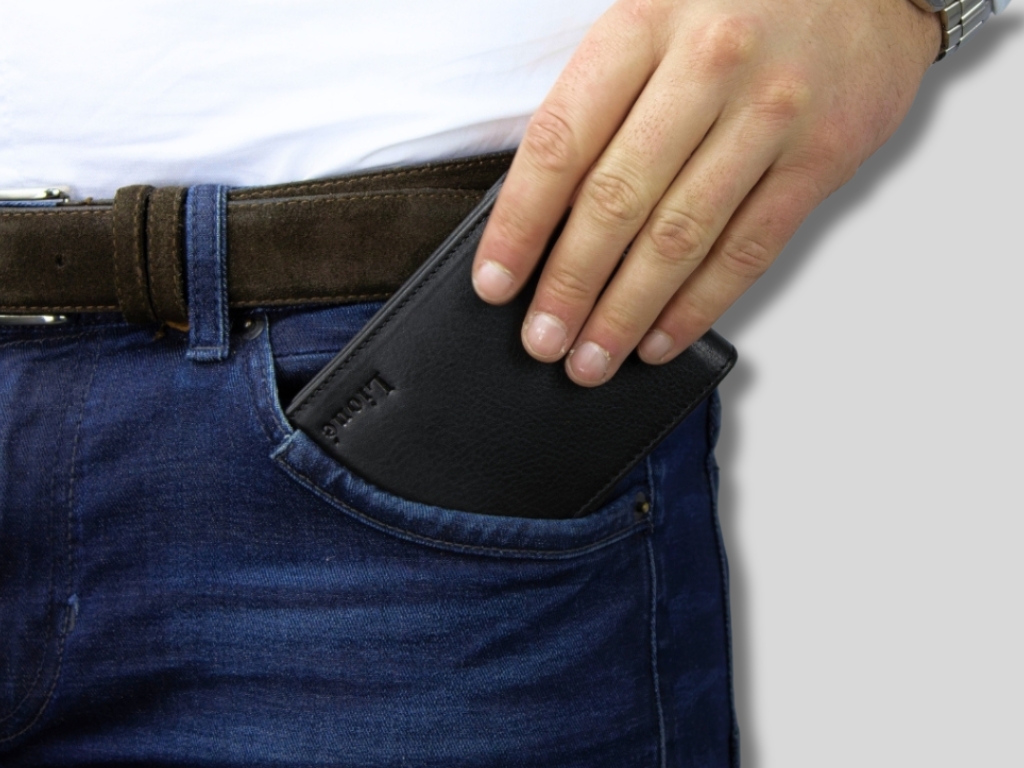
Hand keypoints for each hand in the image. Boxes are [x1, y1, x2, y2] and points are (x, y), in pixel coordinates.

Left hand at [472, 0, 938, 385]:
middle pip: (618, 200)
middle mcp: (707, 66)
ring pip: (681, 236)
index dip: (520, 223)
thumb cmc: (736, 5)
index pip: (561, 142)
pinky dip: (699, 305)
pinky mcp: (821, 158)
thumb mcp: (652, 17)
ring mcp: (770, 115)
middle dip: (570, 286)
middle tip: (542, 339)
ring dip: (627, 311)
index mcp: (642, 25)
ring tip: (591, 358)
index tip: (494, 282)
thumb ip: (599, 101)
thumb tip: (539, 215)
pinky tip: (661, 338)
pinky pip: (749, 249)